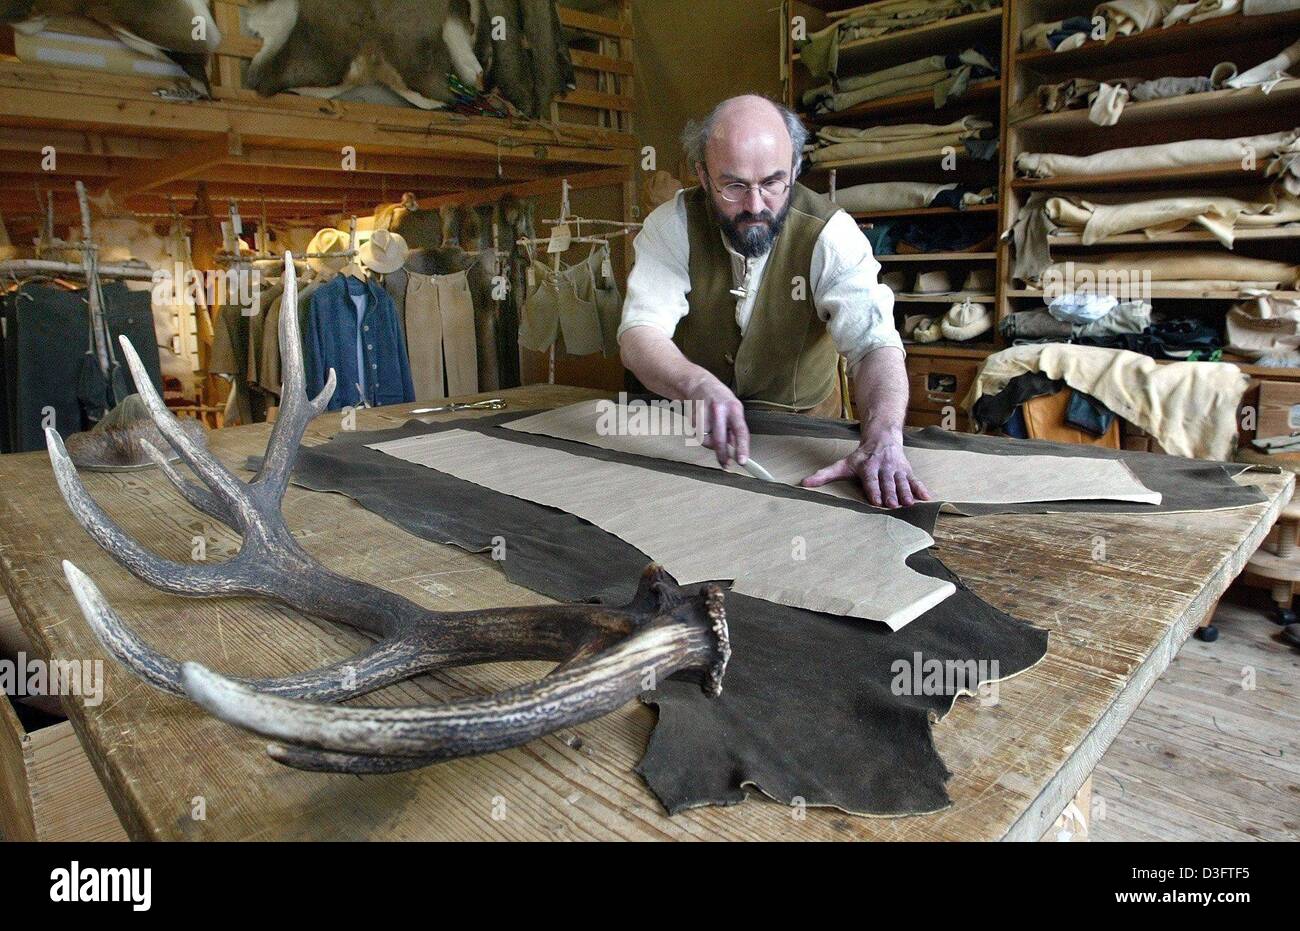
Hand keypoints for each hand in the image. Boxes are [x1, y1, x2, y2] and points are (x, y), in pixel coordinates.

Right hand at [689, 378, 749, 467]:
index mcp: (734, 408)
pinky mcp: (693, 417)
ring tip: (712, 431)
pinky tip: (703, 424)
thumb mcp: (733, 409)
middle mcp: (720, 410)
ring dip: (710, 443)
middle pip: (720, 440)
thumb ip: (734, 428)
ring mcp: (705, 413)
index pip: (740, 430)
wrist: (698, 383)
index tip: (742, 461)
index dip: (742, 448)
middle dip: (723, 456)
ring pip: (707, 441)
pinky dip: (701, 435)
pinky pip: (698, 436)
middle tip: (726, 465)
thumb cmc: (719, 398)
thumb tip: (736, 449)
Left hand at [802, 429, 931, 508]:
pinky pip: (915, 480)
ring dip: (906, 493)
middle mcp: (883, 467)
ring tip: (909, 505)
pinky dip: (921, 488)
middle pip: (887, 483)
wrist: (882, 437)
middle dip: (891, 494)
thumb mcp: (843, 464)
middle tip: (894, 506)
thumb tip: (803, 483)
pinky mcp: (907, 471)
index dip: (874, 490)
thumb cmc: (861, 456)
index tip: (877, 500)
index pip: (871, 480)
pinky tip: (927, 498)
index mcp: (868, 466)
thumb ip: (824, 474)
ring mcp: (897, 469)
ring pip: (902, 482)